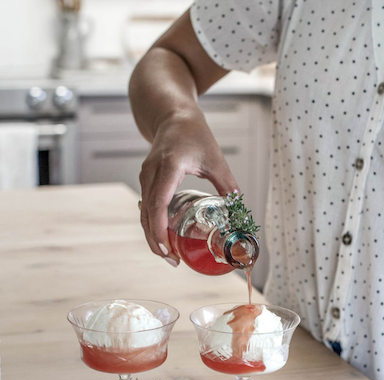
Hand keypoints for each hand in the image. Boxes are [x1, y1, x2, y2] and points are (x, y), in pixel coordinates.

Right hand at [138, 114, 238, 265]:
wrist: (172, 114)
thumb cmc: (195, 133)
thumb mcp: (216, 159)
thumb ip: (227, 185)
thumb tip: (240, 211)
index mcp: (169, 167)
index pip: (158, 203)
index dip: (159, 228)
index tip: (167, 248)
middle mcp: (151, 172)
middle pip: (146, 213)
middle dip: (155, 240)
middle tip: (172, 261)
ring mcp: (146, 175)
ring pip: (143, 212)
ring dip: (152, 235)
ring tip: (169, 255)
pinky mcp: (146, 178)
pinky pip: (146, 205)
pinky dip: (152, 223)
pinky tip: (164, 237)